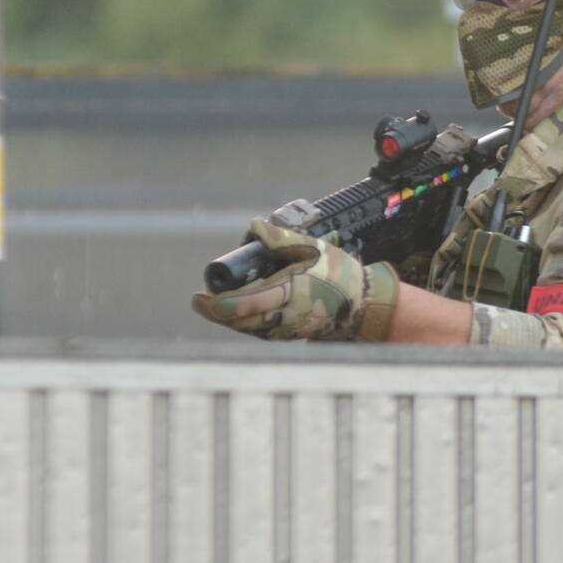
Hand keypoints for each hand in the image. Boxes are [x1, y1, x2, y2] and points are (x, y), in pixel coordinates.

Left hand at [192, 218, 399, 340]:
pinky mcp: (290, 335)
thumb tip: (254, 227)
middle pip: (239, 321)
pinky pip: (260, 332)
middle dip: (215, 313)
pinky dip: (245, 323)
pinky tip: (239, 313)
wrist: (363, 305)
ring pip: (248, 329)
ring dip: (228, 319)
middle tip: (200, 301)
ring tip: (214, 306)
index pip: (244, 304)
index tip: (199, 297)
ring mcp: (287, 330)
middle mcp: (285, 316)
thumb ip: (282, 239)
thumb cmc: (340, 274)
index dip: (216, 304)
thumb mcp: (313, 249)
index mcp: (289, 292)